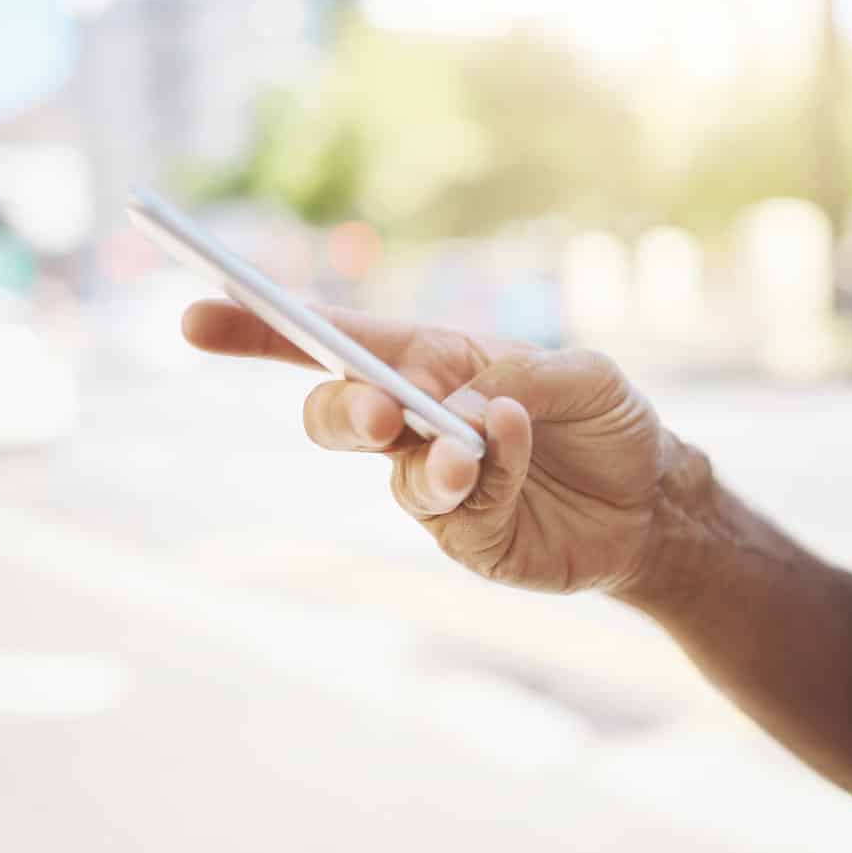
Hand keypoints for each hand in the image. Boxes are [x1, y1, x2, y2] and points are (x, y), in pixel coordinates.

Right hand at [182, 301, 669, 594]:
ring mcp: (434, 484)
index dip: (261, 329)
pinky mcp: (464, 535)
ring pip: (392, 467)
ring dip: (427, 451)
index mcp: (432, 361)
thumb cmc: (609, 422)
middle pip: (336, 411)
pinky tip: (508, 454)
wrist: (654, 502)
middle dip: (346, 407)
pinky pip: (452, 505)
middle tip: (385, 412)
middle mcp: (418, 422)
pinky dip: (481, 473)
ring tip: (475, 445)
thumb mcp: (584, 376)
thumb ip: (522, 373)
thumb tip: (465, 401)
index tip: (198, 317)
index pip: (333, 342)